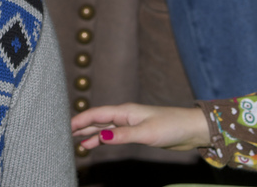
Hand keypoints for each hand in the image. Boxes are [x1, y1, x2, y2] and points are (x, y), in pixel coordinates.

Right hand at [71, 103, 210, 151]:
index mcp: (125, 111)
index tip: (66, 126)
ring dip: (90, 134)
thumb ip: (123, 135)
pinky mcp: (137, 132)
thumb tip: (101, 137)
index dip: (80, 119)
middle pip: (97, 120)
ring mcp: (130, 124)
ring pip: (104, 128)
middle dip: (81, 126)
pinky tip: (96, 144)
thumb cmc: (171, 126)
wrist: (192, 129)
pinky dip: (103, 139)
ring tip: (77, 142)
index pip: (96, 114)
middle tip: (65, 133)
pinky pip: (114, 135)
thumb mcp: (146, 132)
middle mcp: (125, 116)